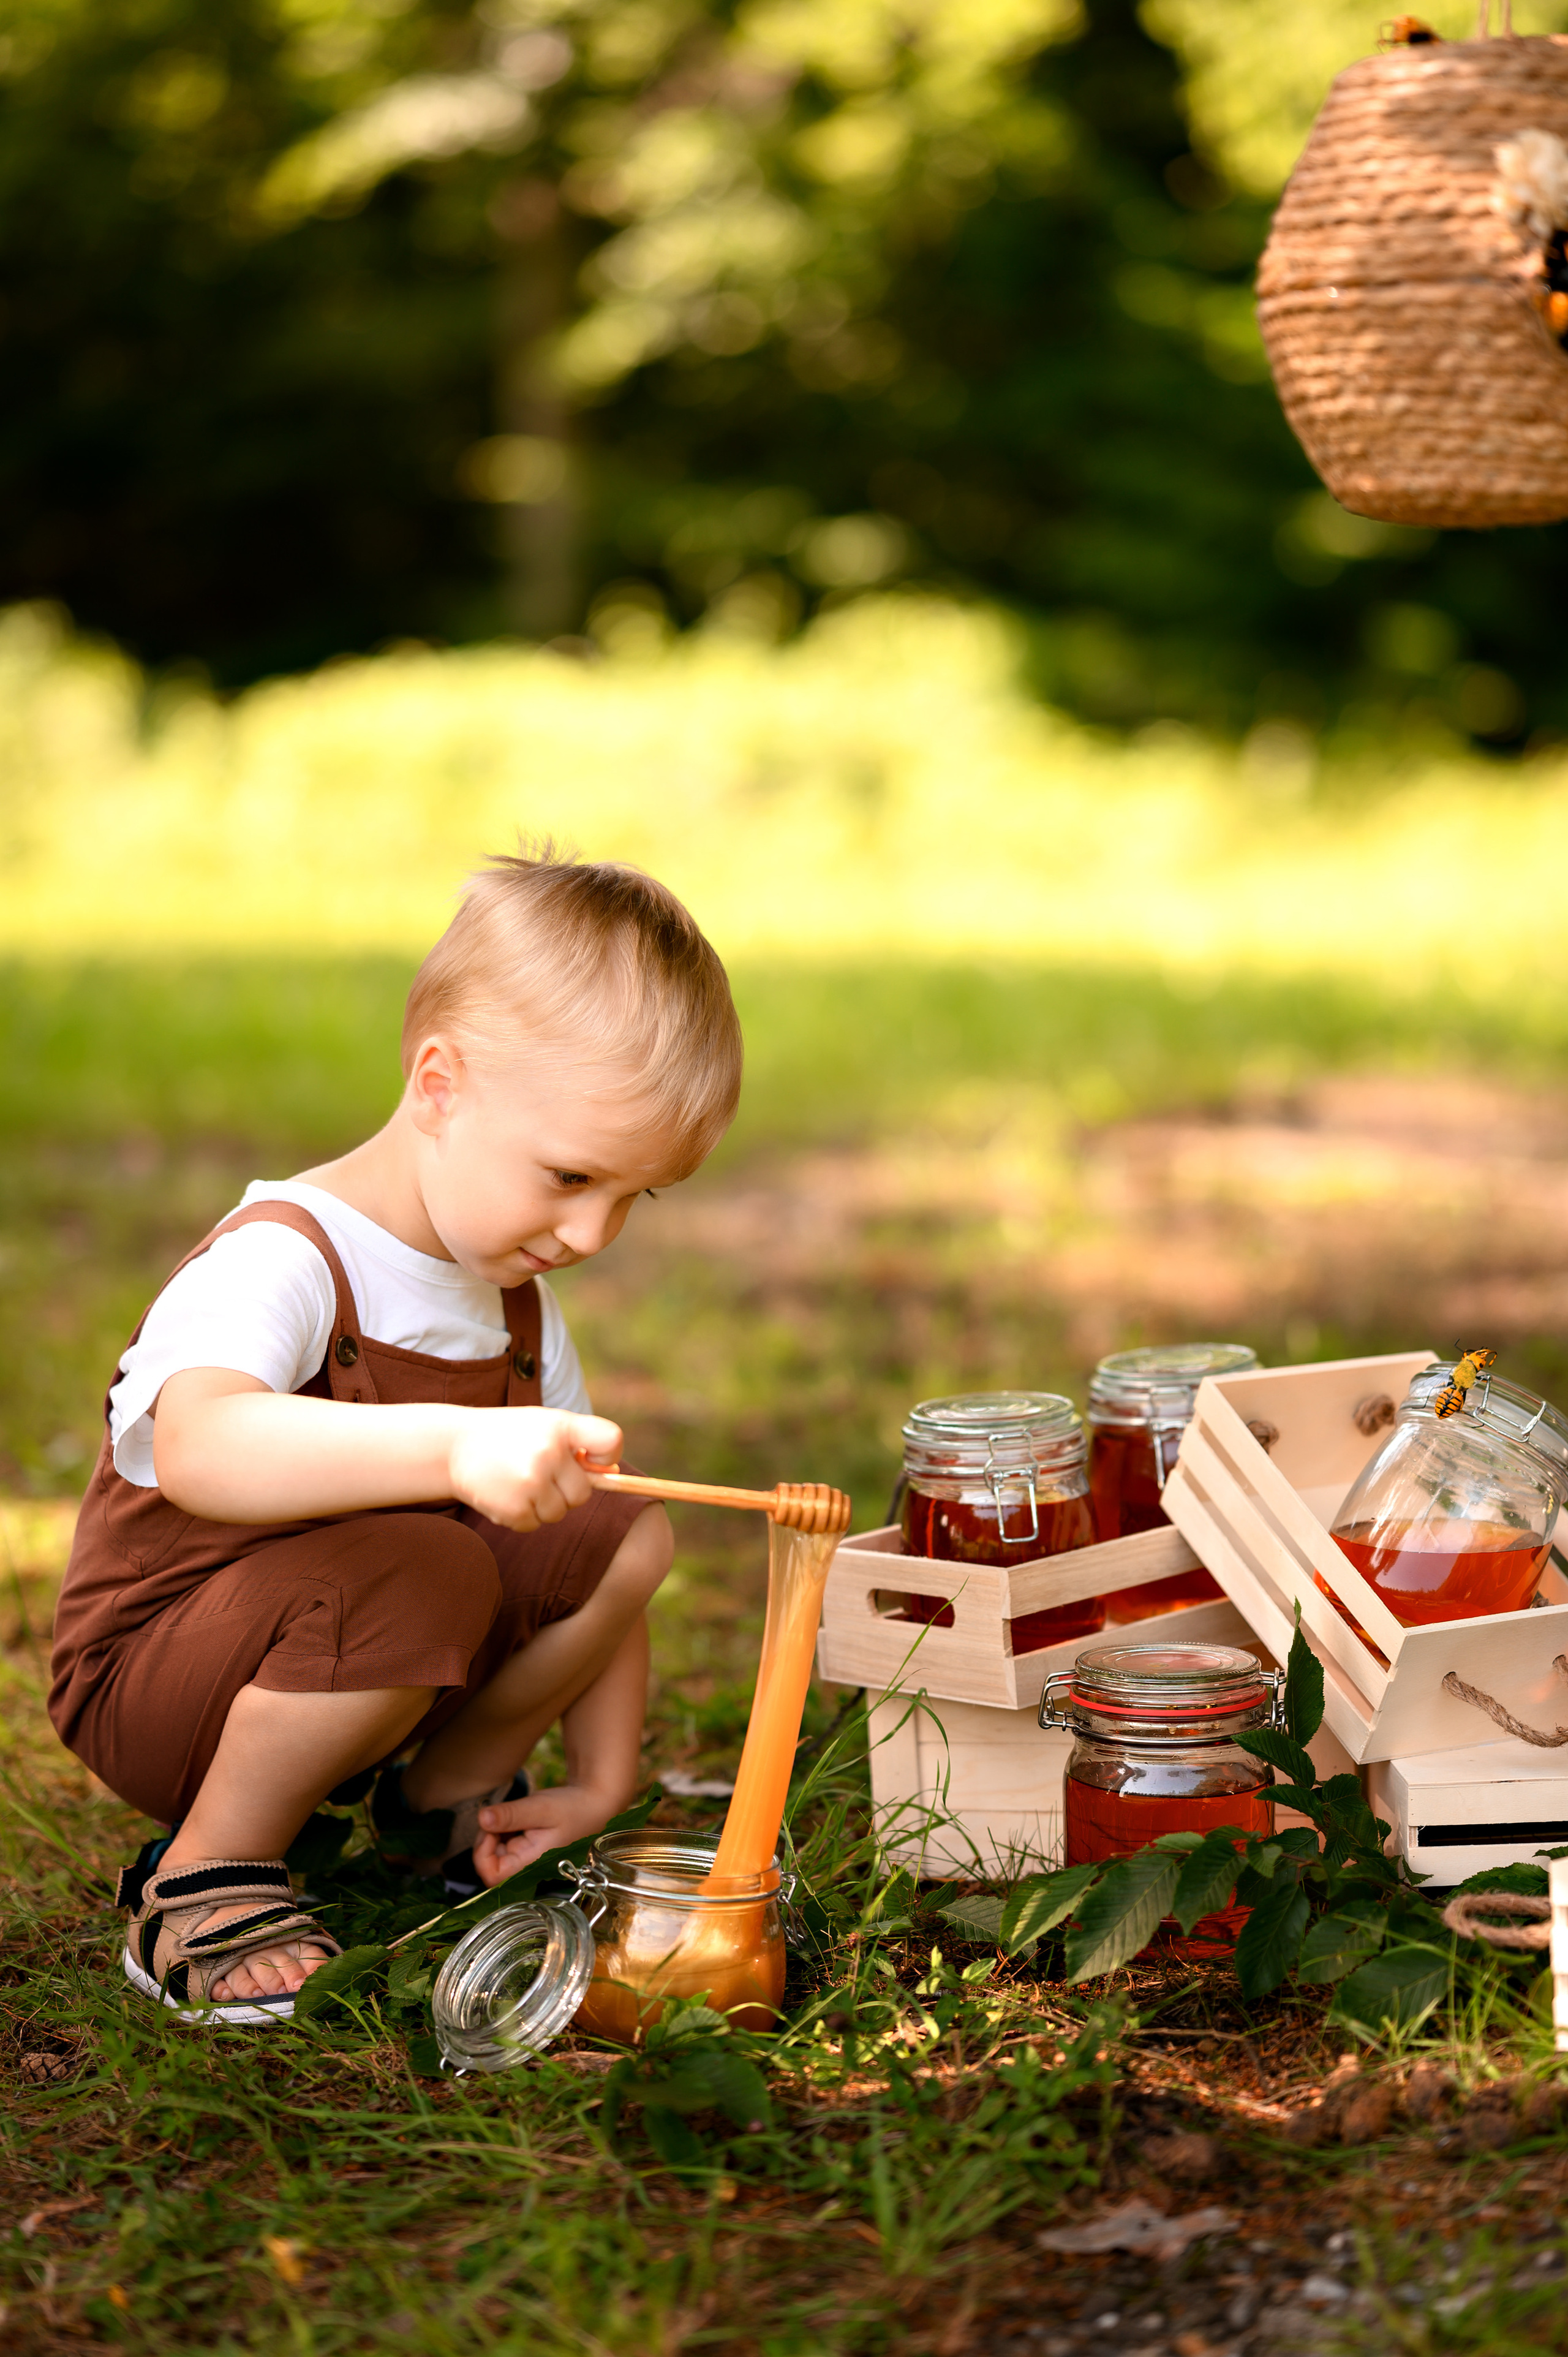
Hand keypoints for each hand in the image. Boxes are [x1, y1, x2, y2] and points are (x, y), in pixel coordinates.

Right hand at [447, 1408, 621, 1531]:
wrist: (453, 1446)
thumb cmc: (509, 1435)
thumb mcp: (544, 1425)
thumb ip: (578, 1444)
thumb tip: (614, 1476)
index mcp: (561, 1426)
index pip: (611, 1441)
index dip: (608, 1458)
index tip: (592, 1462)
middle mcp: (548, 1452)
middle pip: (583, 1494)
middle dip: (565, 1491)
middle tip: (538, 1474)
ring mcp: (530, 1482)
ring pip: (558, 1513)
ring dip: (542, 1505)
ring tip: (518, 1482)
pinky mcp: (514, 1508)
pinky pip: (534, 1525)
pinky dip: (522, 1517)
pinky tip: (505, 1494)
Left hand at [473, 1783, 622, 1884]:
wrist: (594, 1804)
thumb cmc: (573, 1808)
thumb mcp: (541, 1808)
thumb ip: (511, 1814)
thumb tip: (481, 1818)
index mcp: (530, 1864)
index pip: (492, 1876)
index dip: (482, 1855)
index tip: (491, 1830)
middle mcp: (525, 1866)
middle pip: (489, 1862)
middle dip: (487, 1837)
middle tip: (500, 1815)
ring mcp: (525, 1857)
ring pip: (495, 1851)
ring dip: (495, 1831)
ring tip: (513, 1813)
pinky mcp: (526, 1846)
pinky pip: (504, 1842)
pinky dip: (503, 1828)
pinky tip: (519, 1817)